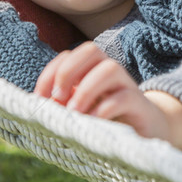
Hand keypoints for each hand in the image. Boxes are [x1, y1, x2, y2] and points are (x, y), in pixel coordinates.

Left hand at [35, 42, 181, 150]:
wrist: (147, 131)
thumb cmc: (107, 119)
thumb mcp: (82, 110)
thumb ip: (63, 104)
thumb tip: (34, 106)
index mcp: (92, 69)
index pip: (68, 55)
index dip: (50, 72)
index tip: (38, 99)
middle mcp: (109, 70)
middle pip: (90, 49)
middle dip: (68, 70)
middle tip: (57, 97)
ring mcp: (126, 85)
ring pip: (109, 68)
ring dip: (86, 89)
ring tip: (74, 112)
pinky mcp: (139, 104)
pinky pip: (123, 97)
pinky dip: (104, 109)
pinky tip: (92, 123)